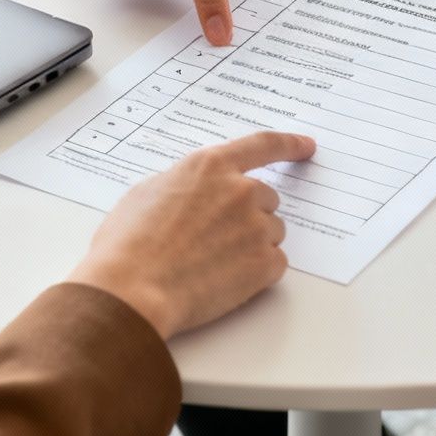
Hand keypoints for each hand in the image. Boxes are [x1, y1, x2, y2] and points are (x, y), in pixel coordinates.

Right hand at [68, 132, 315, 337]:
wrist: (131, 291)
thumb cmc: (128, 245)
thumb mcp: (147, 192)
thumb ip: (185, 183)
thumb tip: (196, 192)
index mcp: (211, 166)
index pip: (262, 145)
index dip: (289, 145)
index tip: (307, 146)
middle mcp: (240, 190)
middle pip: (266, 199)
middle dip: (248, 216)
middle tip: (215, 240)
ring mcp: (256, 227)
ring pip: (271, 232)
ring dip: (252, 244)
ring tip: (213, 263)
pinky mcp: (265, 264)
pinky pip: (275, 263)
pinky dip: (257, 273)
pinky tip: (224, 280)